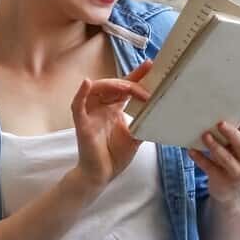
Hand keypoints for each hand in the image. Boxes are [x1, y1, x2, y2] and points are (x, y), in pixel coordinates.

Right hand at [71, 60, 152, 188]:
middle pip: (113, 85)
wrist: (102, 175)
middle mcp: (101, 108)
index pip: (125, 88)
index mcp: (113, 109)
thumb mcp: (136, 136)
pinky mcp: (82, 124)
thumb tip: (161, 111)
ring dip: (112, 85)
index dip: (136, 75)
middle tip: (146, 87)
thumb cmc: (115, 156)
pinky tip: (87, 83)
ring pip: (97, 90)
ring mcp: (90, 115)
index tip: (150, 65)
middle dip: (130, 82)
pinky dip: (81, 94)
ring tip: (128, 87)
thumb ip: (144, 122)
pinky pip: (78, 106)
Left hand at [188, 98, 239, 202]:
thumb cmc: (234, 163)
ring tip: (205, 135)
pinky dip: (200, 159)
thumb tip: (223, 106)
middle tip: (221, 123)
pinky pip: (210, 168)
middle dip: (232, 134)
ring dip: (215, 146)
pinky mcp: (222, 180)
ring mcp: (236, 171)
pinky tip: (191, 151)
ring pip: (226, 158)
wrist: (232, 195)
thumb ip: (236, 131)